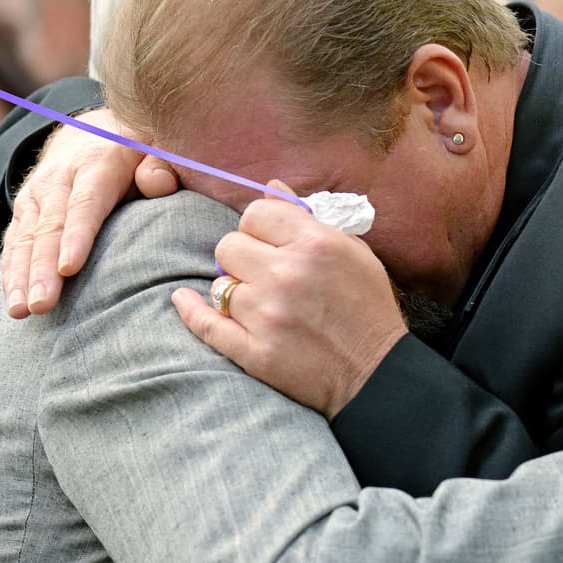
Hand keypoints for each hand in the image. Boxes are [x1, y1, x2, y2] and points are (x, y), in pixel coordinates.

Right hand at [2, 110, 177, 317]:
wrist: (92, 131)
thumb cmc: (135, 152)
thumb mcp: (154, 148)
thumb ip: (161, 166)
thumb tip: (157, 183)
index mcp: (96, 163)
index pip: (85, 203)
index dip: (76, 235)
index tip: (69, 268)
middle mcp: (58, 178)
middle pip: (49, 226)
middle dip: (42, 268)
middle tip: (40, 305)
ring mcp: (36, 194)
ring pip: (26, 237)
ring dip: (20, 276)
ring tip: (20, 311)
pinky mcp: (24, 209)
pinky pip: (14, 241)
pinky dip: (10, 271)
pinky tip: (11, 300)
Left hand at [171, 181, 408, 418]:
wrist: (378, 374)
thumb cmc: (369, 309)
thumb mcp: (353, 252)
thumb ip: (309, 218)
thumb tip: (271, 188)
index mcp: (316, 244)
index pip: (256, 213)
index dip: (258, 226)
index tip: (266, 241)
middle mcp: (287, 275)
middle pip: (229, 245)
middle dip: (242, 256)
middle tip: (261, 272)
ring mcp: (268, 316)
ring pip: (221, 285)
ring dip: (235, 290)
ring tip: (260, 302)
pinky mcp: (256, 352)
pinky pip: (207, 324)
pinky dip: (192, 311)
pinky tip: (184, 300)